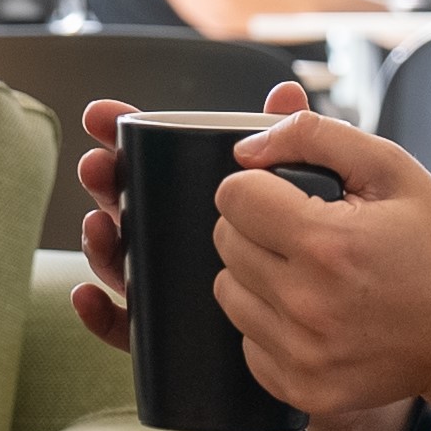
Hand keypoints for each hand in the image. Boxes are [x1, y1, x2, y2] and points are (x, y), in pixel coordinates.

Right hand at [67, 81, 315, 354]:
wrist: (341, 329)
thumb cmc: (316, 253)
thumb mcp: (307, 189)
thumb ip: (294, 137)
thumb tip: (284, 94)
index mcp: (195, 196)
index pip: (150, 160)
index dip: (120, 134)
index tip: (101, 116)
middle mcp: (174, 238)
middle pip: (126, 205)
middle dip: (104, 182)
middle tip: (98, 167)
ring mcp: (168, 286)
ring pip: (121, 263)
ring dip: (99, 243)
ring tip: (101, 227)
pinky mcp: (172, 337)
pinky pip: (128, 330)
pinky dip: (99, 316)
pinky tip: (89, 299)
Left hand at [204, 109, 430, 421]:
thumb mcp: (393, 170)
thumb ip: (315, 137)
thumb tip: (246, 149)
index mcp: (326, 243)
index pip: (233, 195)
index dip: (260, 184)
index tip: (290, 194)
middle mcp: (306, 303)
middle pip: (226, 240)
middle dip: (259, 225)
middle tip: (312, 232)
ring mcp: (301, 353)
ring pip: (228, 289)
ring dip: (258, 273)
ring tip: (314, 272)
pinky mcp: (300, 388)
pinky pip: (246, 340)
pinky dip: (270, 322)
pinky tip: (316, 313)